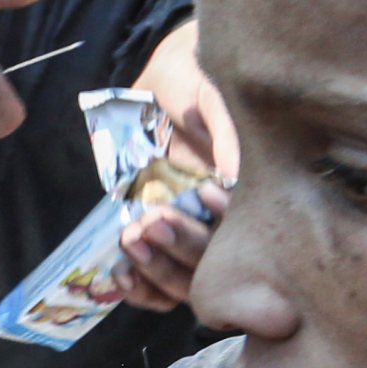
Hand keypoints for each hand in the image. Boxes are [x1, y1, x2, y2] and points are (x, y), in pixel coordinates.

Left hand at [114, 17, 238, 310]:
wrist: (163, 79)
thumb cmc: (196, 84)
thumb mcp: (214, 100)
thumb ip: (226, 136)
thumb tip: (233, 181)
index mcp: (245, 198)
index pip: (246, 236)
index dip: (224, 228)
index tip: (203, 197)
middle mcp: (220, 224)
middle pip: (212, 264)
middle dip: (182, 246)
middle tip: (152, 221)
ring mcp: (190, 235)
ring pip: (185, 281)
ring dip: (157, 269)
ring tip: (132, 239)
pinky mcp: (159, 241)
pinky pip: (156, 285)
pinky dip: (139, 288)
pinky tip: (121, 274)